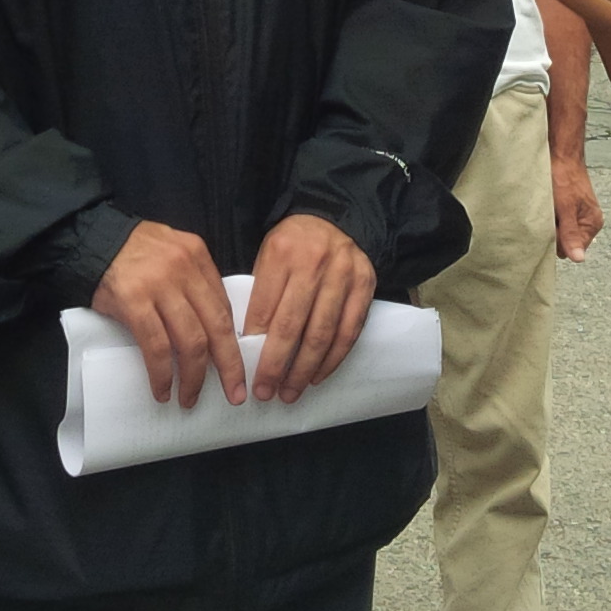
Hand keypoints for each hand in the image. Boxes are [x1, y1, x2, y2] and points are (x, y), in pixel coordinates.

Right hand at [92, 222, 246, 407]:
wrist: (92, 240)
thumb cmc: (132, 252)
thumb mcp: (172, 253)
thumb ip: (192, 282)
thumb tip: (210, 328)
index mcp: (197, 256)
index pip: (224, 307)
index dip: (232, 343)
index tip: (236, 368)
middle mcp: (183, 268)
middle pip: (216, 326)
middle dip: (229, 366)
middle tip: (234, 394)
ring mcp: (159, 285)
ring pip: (190, 341)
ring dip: (194, 377)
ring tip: (189, 397)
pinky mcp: (133, 301)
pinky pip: (156, 346)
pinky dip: (161, 374)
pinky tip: (162, 390)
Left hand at [244, 214, 376, 402]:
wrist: (337, 219)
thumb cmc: (295, 244)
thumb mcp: (268, 254)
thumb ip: (262, 292)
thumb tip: (249, 343)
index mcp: (283, 252)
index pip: (264, 306)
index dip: (254, 342)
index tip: (244, 369)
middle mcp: (314, 263)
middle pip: (292, 324)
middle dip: (276, 364)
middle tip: (265, 392)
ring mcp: (343, 275)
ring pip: (322, 334)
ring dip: (304, 370)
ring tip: (290, 392)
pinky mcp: (365, 287)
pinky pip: (348, 332)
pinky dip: (332, 360)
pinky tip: (317, 376)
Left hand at [551, 155, 602, 259]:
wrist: (560, 152)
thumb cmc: (564, 176)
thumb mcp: (565, 208)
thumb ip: (571, 233)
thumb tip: (578, 259)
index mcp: (593, 223)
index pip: (572, 250)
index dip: (558, 241)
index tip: (552, 225)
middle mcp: (587, 220)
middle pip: (565, 241)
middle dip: (554, 231)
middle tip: (550, 214)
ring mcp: (577, 213)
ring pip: (558, 230)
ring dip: (550, 222)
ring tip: (549, 206)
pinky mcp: (567, 205)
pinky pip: (556, 219)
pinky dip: (549, 214)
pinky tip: (548, 202)